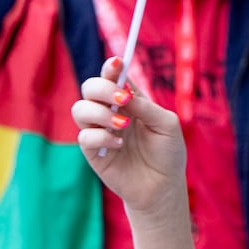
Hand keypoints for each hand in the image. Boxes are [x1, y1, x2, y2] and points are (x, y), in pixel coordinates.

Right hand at [73, 56, 187, 221]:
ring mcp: (99, 130)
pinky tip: (119, 143)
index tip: (117, 62)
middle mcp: (110, 111)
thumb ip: (147, 107)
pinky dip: (101, 136)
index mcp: (129, 101)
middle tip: (124, 99)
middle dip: (103, 88)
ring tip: (124, 124)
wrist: (163, 185)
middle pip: (90, 88)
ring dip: (100, 113)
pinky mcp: (92, 151)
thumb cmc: (168, 152)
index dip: (112, 68)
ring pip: (80, 109)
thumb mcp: (167, 125)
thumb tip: (125, 93)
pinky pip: (84, 136)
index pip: (113, 77)